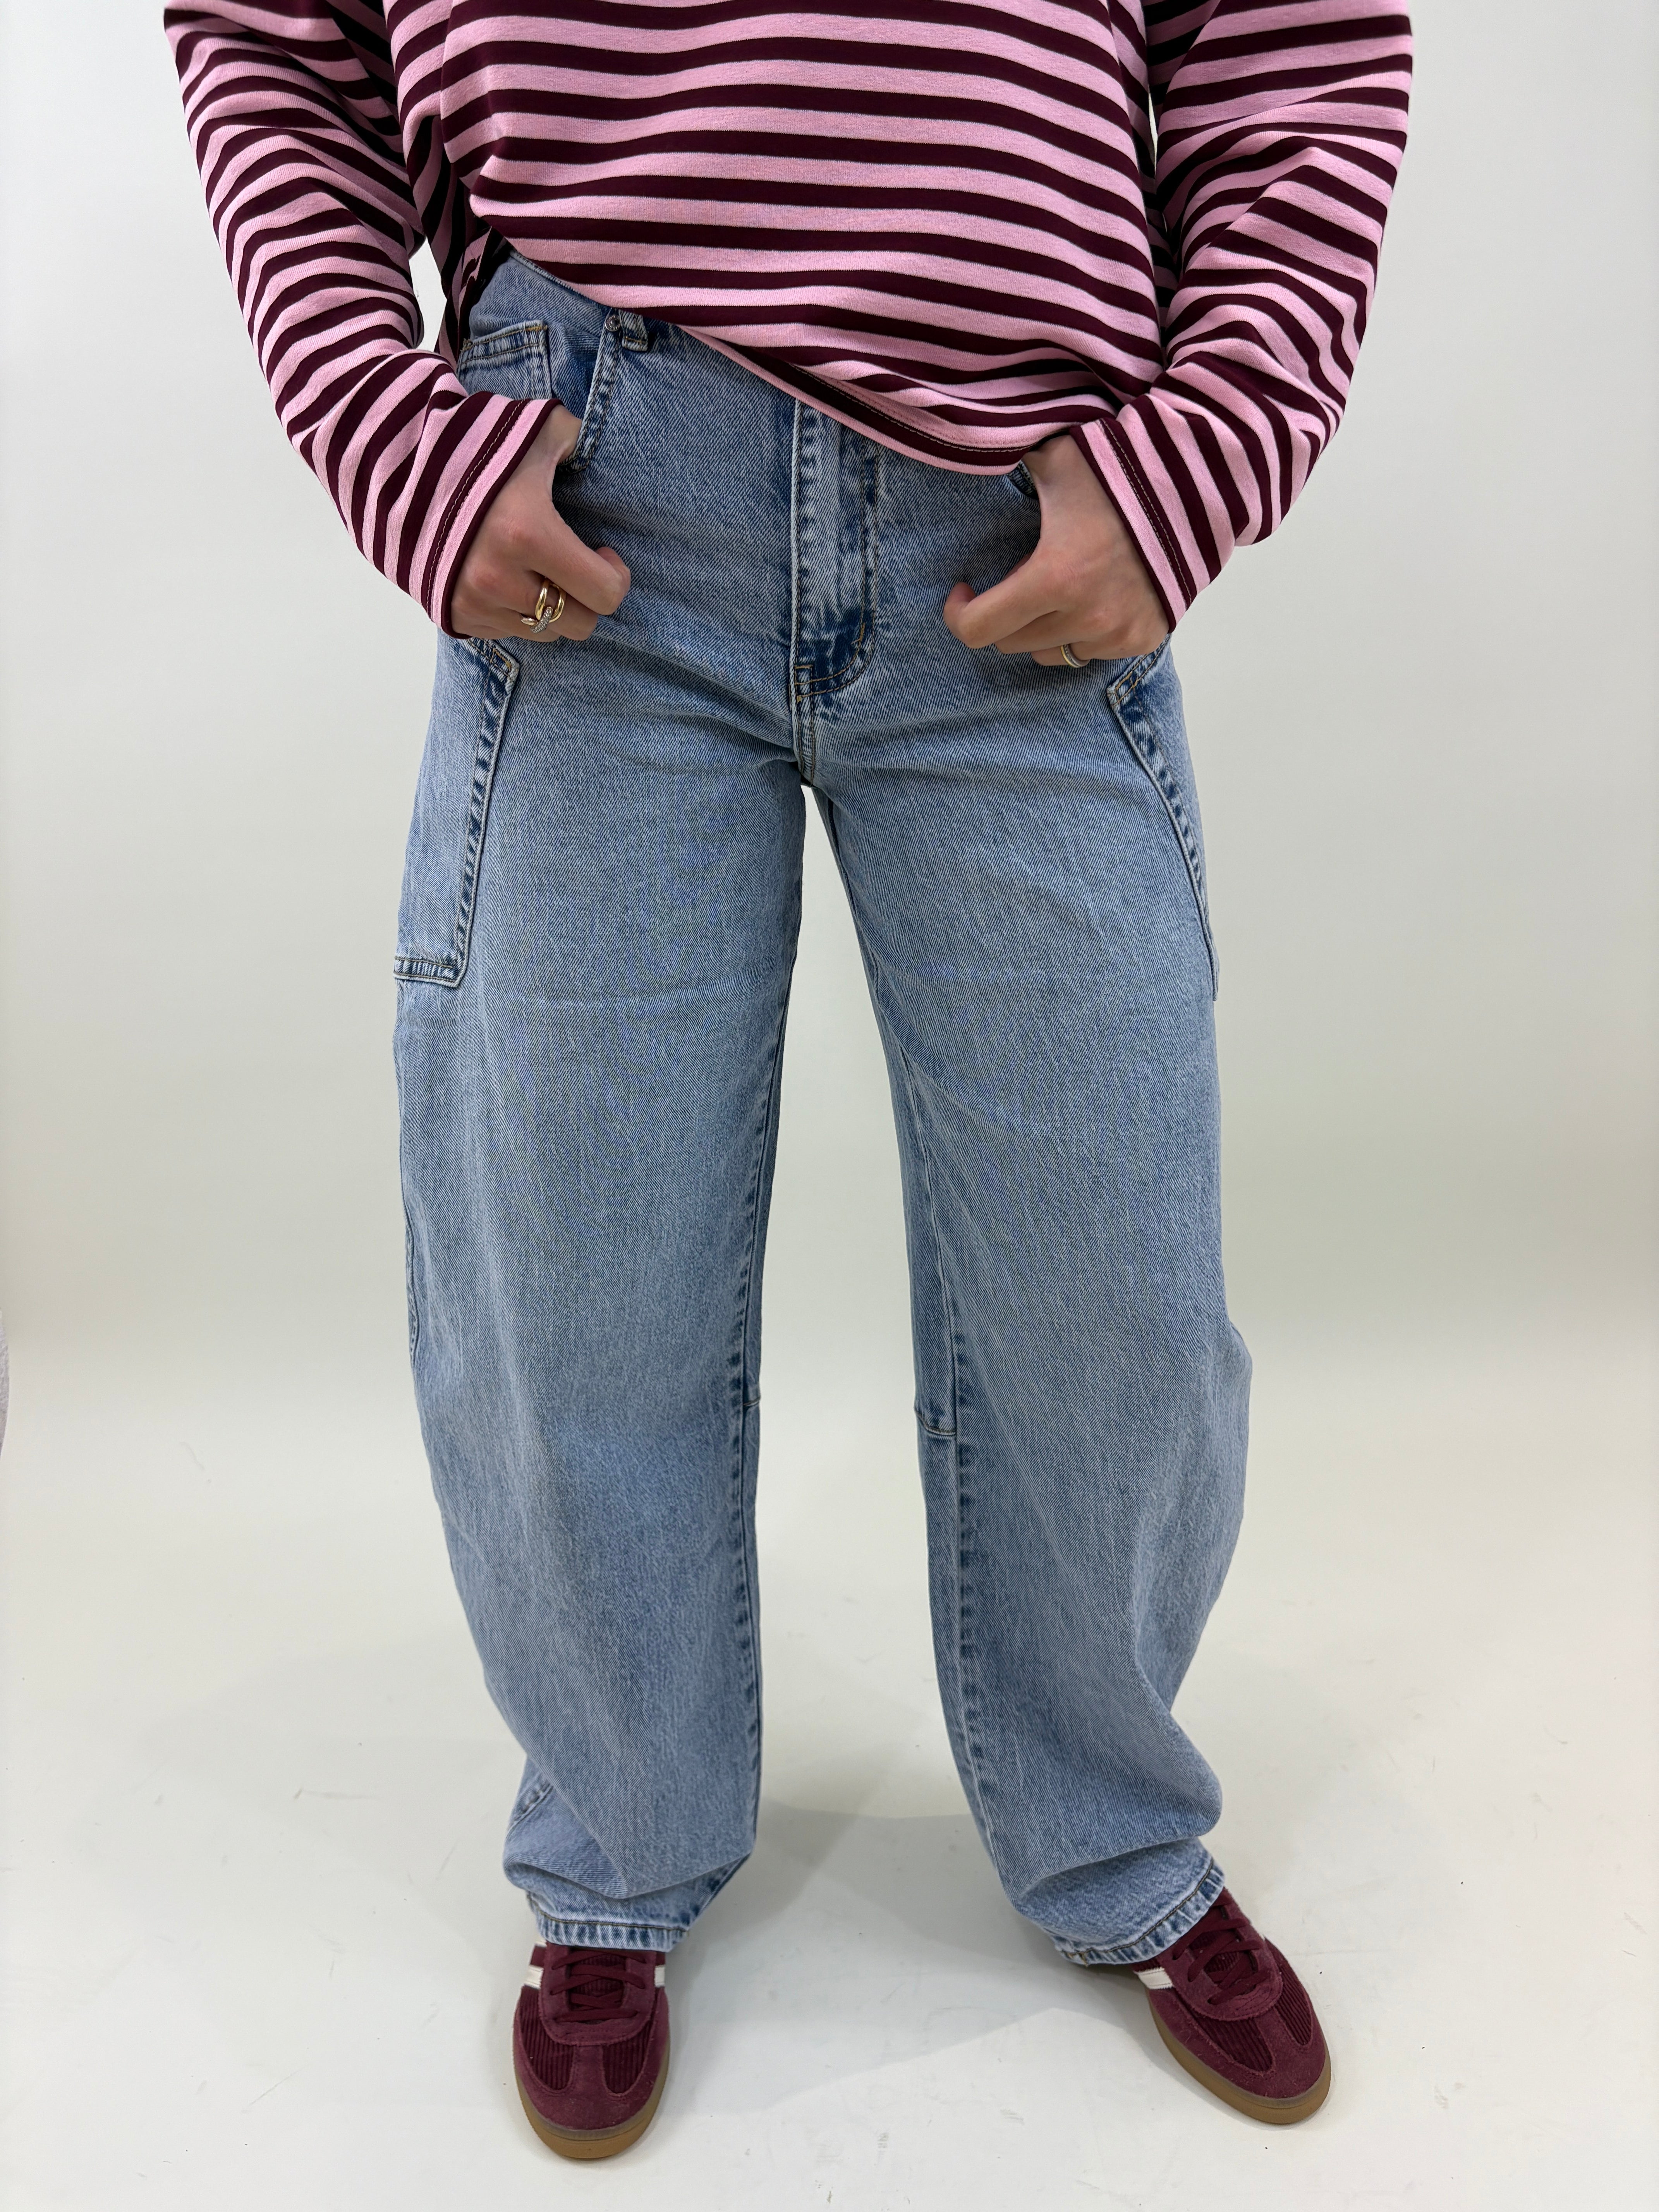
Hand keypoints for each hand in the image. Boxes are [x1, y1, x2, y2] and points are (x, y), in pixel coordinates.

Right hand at [450, 406, 629, 641]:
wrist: (394, 468)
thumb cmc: (475, 446)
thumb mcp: (532, 428)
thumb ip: (576, 438)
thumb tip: (601, 448)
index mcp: (528, 533)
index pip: (604, 594)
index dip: (615, 577)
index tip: (604, 554)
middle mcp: (499, 578)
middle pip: (580, 624)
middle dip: (587, 598)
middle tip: (577, 566)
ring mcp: (474, 602)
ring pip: (545, 633)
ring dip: (553, 607)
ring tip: (541, 569)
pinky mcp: (454, 615)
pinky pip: (509, 633)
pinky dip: (518, 611)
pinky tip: (510, 577)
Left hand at [943, 432, 1166, 665]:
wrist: (1197, 484)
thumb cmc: (1118, 468)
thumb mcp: (1053, 460)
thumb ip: (1005, 465)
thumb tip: (965, 445)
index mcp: (1055, 576)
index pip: (979, 629)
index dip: (958, 613)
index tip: (963, 591)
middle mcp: (1086, 615)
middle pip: (1011, 643)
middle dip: (1004, 613)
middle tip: (1022, 574)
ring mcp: (1117, 633)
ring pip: (1048, 652)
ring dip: (1041, 625)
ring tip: (1062, 583)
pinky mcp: (1141, 638)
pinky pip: (1088, 652)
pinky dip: (1079, 630)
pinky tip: (1093, 593)